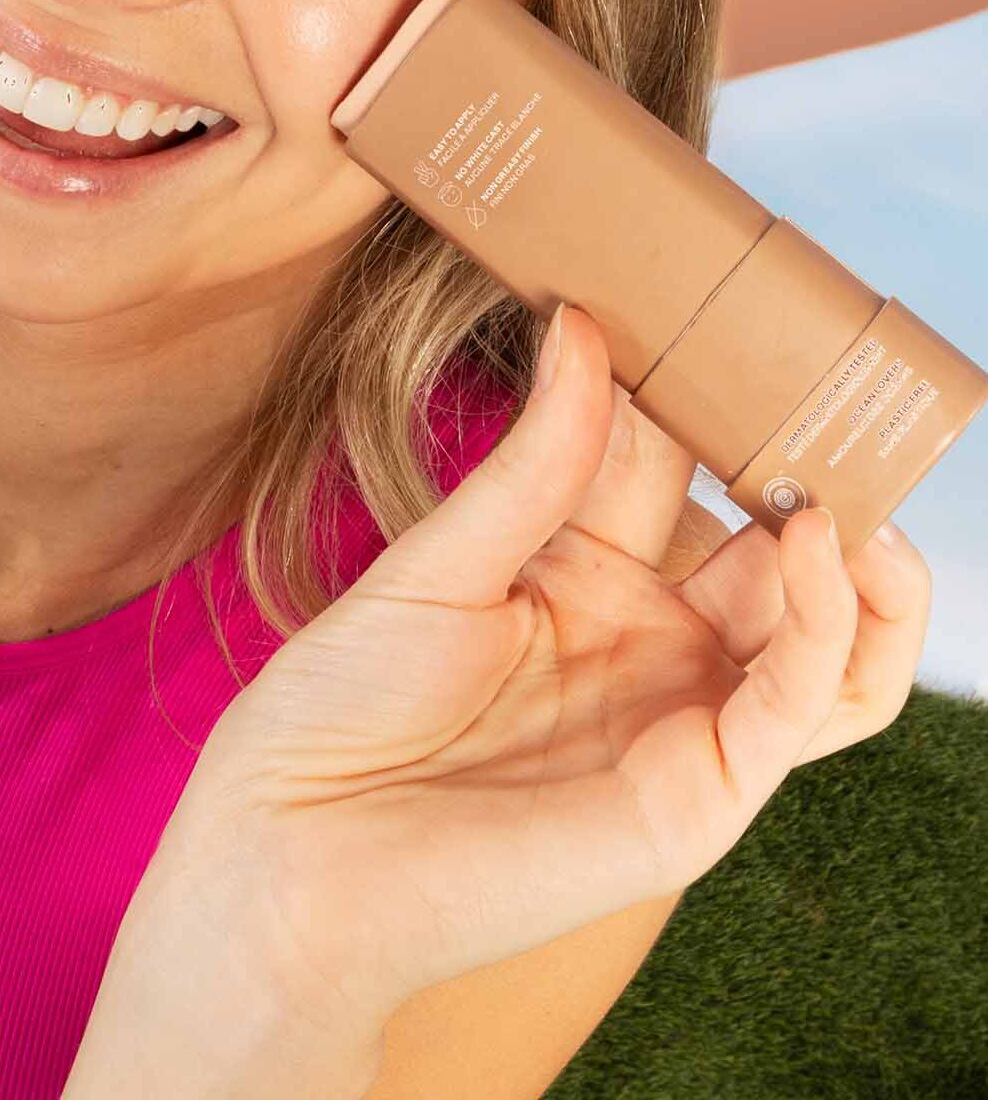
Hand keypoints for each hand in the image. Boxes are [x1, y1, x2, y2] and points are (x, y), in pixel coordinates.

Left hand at [138, 304, 933, 1041]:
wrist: (287, 851)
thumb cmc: (338, 708)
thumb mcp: (436, 560)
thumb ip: (534, 462)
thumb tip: (583, 326)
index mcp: (580, 572)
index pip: (673, 461)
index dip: (701, 388)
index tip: (712, 297)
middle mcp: (648, 639)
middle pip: (769, 541)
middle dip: (803, 462)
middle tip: (819, 375)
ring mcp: (681, 713)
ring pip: (828, 636)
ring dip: (861, 554)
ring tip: (848, 475)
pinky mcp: (700, 791)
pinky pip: (802, 701)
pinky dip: (831, 622)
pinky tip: (818, 543)